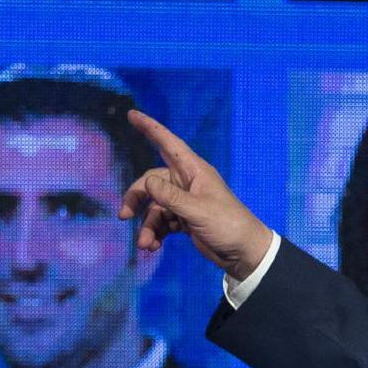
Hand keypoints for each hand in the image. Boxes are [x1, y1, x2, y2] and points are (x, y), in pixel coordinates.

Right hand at [119, 109, 274, 278]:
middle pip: (151, 182)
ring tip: (145, 244)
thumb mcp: (198, 210)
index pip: (168, 143)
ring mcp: (184, 202)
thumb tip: (147, 182)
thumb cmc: (227, 224)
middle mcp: (187, 182)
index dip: (150, 128)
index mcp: (194, 171)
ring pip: (153, 207)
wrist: (243, 252)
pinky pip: (160, 222)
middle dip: (136, 198)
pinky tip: (153, 247)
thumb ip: (171, 197)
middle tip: (124, 216)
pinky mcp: (183, 219)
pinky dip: (154, 233)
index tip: (132, 114)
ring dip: (146, 225)